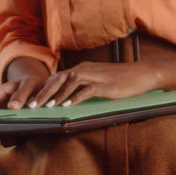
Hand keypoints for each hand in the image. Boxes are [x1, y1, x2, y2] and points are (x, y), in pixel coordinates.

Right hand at [0, 77, 48, 147]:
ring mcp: (3, 119)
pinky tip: (21, 137)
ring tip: (9, 137)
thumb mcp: (28, 85)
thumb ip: (21, 94)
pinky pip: (7, 137)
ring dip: (0, 137)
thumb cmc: (33, 84)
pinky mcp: (13, 127)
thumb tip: (13, 107)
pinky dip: (12, 139)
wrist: (45, 88)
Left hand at [30, 61, 159, 107]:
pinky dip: (77, 97)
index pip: (58, 77)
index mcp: (83, 68)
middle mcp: (87, 69)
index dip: (44, 88)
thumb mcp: (99, 80)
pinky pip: (88, 89)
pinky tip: (69, 105)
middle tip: (33, 105)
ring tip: (47, 106)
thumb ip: (84, 85)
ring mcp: (97, 76)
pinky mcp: (107, 84)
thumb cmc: (121, 79)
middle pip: (60, 78)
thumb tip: (68, 97)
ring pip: (71, 81)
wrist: (143, 73)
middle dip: (45, 92)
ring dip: (58, 95)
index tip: (32, 100)